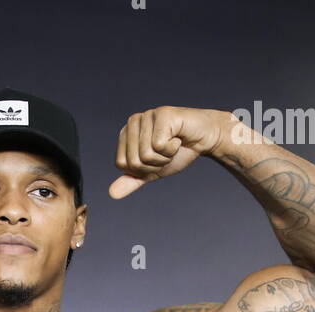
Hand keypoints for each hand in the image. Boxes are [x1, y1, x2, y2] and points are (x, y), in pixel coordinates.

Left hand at [109, 106, 227, 197]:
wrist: (203, 140)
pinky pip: (159, 145)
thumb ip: (132, 181)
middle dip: (154, 164)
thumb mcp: (152, 171)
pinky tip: (178, 137)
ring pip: (146, 154)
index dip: (143, 169)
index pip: (123, 165)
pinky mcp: (162, 114)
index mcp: (125, 134)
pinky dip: (173, 148)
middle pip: (133, 161)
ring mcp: (147, 115)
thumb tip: (112, 193)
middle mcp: (133, 121)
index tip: (156, 157)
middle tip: (167, 151)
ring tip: (173, 143)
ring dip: (165, 156)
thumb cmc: (177, 153)